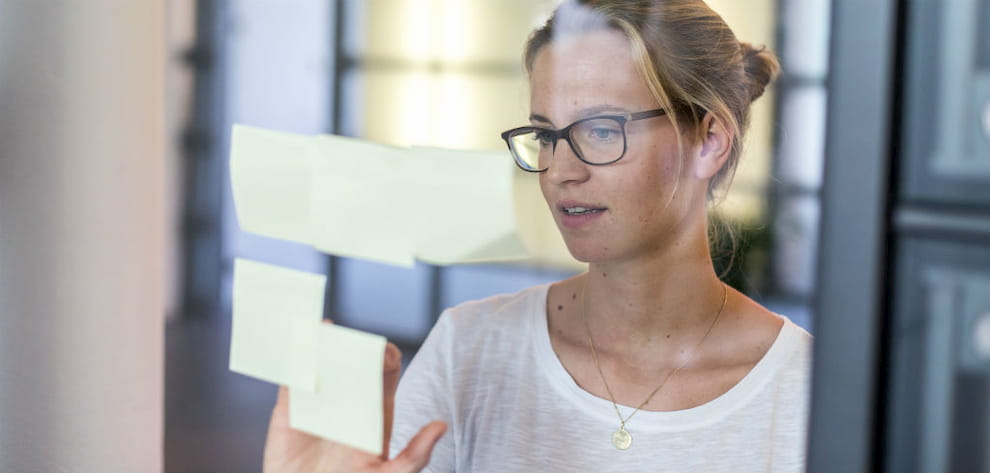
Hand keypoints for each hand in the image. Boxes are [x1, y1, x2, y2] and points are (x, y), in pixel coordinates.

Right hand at [263, 342, 447, 472]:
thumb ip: (414, 456)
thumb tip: (440, 426)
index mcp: (376, 412)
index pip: (386, 370)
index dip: (386, 355)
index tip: (382, 353)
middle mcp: (350, 401)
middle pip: (355, 359)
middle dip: (355, 342)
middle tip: (351, 339)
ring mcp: (319, 402)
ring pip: (323, 361)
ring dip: (323, 342)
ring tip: (324, 331)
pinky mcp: (290, 409)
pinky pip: (293, 377)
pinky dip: (295, 359)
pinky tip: (299, 347)